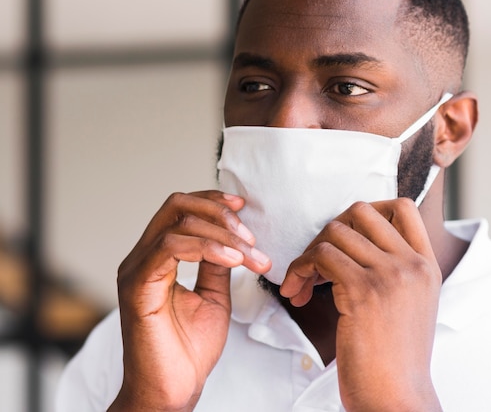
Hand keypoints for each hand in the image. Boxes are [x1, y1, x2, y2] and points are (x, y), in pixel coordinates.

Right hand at [108, 191, 269, 411]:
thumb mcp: (214, 295)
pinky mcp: (137, 287)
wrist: (173, 390)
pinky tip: (233, 260)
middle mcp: (142, 258)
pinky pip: (170, 248)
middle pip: (176, 205)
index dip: (212, 201)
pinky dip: (207, 247)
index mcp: (156, 258)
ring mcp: (136, 270)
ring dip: (222, 233)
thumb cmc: (189, 349)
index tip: (244, 208)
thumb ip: (217, 264)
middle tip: (251, 236)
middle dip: (219, 213)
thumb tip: (233, 237)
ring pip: (177, 223)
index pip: (179, 209)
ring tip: (249, 255)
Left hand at [280, 198, 441, 411]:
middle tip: (319, 262)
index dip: (367, 212)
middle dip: (331, 231)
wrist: (397, 399)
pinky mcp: (363, 291)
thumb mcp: (412, 305)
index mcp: (426, 265)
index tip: (346, 238)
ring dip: (309, 254)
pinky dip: (299, 270)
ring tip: (304, 284)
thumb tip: (357, 244)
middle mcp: (412, 264)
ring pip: (335, 232)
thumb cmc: (395, 359)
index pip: (403, 207)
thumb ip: (397, 270)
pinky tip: (296, 293)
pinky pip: (320, 258)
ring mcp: (390, 275)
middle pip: (361, 211)